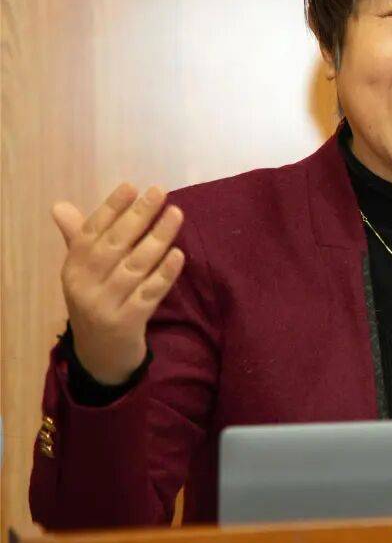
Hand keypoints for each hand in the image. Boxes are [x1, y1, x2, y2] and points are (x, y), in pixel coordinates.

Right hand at [51, 183, 185, 385]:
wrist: (100, 356)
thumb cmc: (98, 301)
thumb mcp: (85, 273)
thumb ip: (79, 238)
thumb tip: (60, 206)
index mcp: (73, 268)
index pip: (91, 232)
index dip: (111, 208)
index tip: (131, 186)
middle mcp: (84, 285)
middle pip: (114, 245)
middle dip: (138, 216)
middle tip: (160, 192)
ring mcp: (105, 305)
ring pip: (135, 266)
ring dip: (158, 238)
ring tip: (176, 213)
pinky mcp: (127, 323)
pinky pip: (149, 294)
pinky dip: (164, 273)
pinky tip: (179, 254)